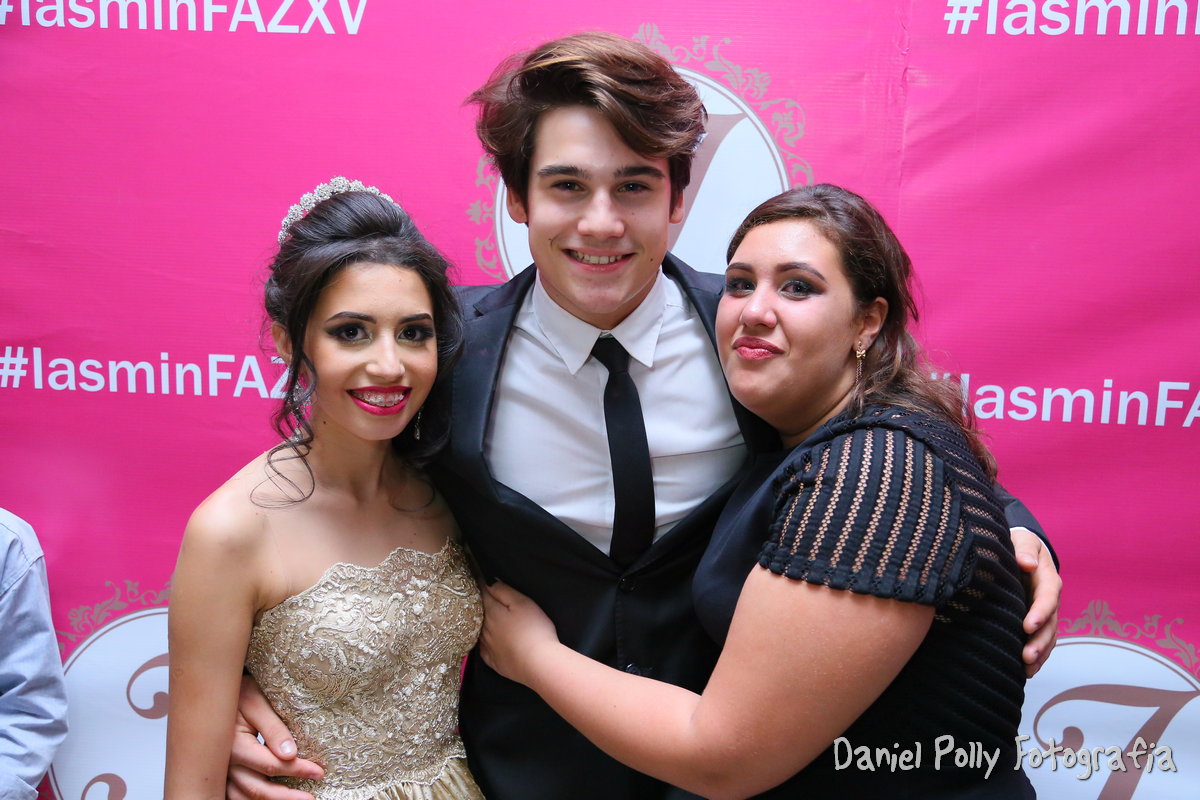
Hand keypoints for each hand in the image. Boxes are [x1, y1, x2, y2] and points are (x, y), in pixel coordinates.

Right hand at [227, 674, 323, 799]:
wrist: (216, 693)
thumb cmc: (240, 693)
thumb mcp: (257, 702)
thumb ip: (273, 729)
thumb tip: (290, 755)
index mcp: (234, 746)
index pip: (271, 766)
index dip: (297, 770)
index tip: (318, 772)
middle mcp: (225, 763)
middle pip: (257, 790)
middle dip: (286, 797)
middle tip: (310, 798)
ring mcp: (221, 771)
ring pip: (244, 797)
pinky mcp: (222, 772)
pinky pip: (235, 794)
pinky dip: (252, 799)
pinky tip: (272, 798)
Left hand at [478, 581, 559, 685]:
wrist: (538, 664)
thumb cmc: (534, 629)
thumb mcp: (523, 602)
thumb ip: (504, 591)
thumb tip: (489, 582)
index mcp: (492, 612)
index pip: (483, 593)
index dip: (481, 583)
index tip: (478, 575)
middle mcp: (485, 629)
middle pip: (479, 612)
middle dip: (479, 603)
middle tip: (479, 594)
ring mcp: (488, 646)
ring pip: (480, 630)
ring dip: (480, 622)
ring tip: (483, 616)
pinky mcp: (493, 661)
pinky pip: (484, 649)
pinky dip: (484, 643)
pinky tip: (487, 641)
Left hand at [1010, 528, 1061, 677]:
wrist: (1021, 551)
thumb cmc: (1019, 544)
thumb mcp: (1023, 539)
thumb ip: (1025, 549)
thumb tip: (1028, 563)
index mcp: (1047, 578)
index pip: (1047, 597)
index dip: (1040, 612)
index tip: (1027, 626)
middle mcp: (1049, 599)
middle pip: (1049, 623)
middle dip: (1040, 641)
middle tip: (1027, 656)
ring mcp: (1044, 612)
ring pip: (1047, 636)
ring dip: (1039, 653)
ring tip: (1027, 669)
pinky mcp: (1036, 621)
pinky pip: (1041, 640)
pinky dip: (1037, 656)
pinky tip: (1026, 671)